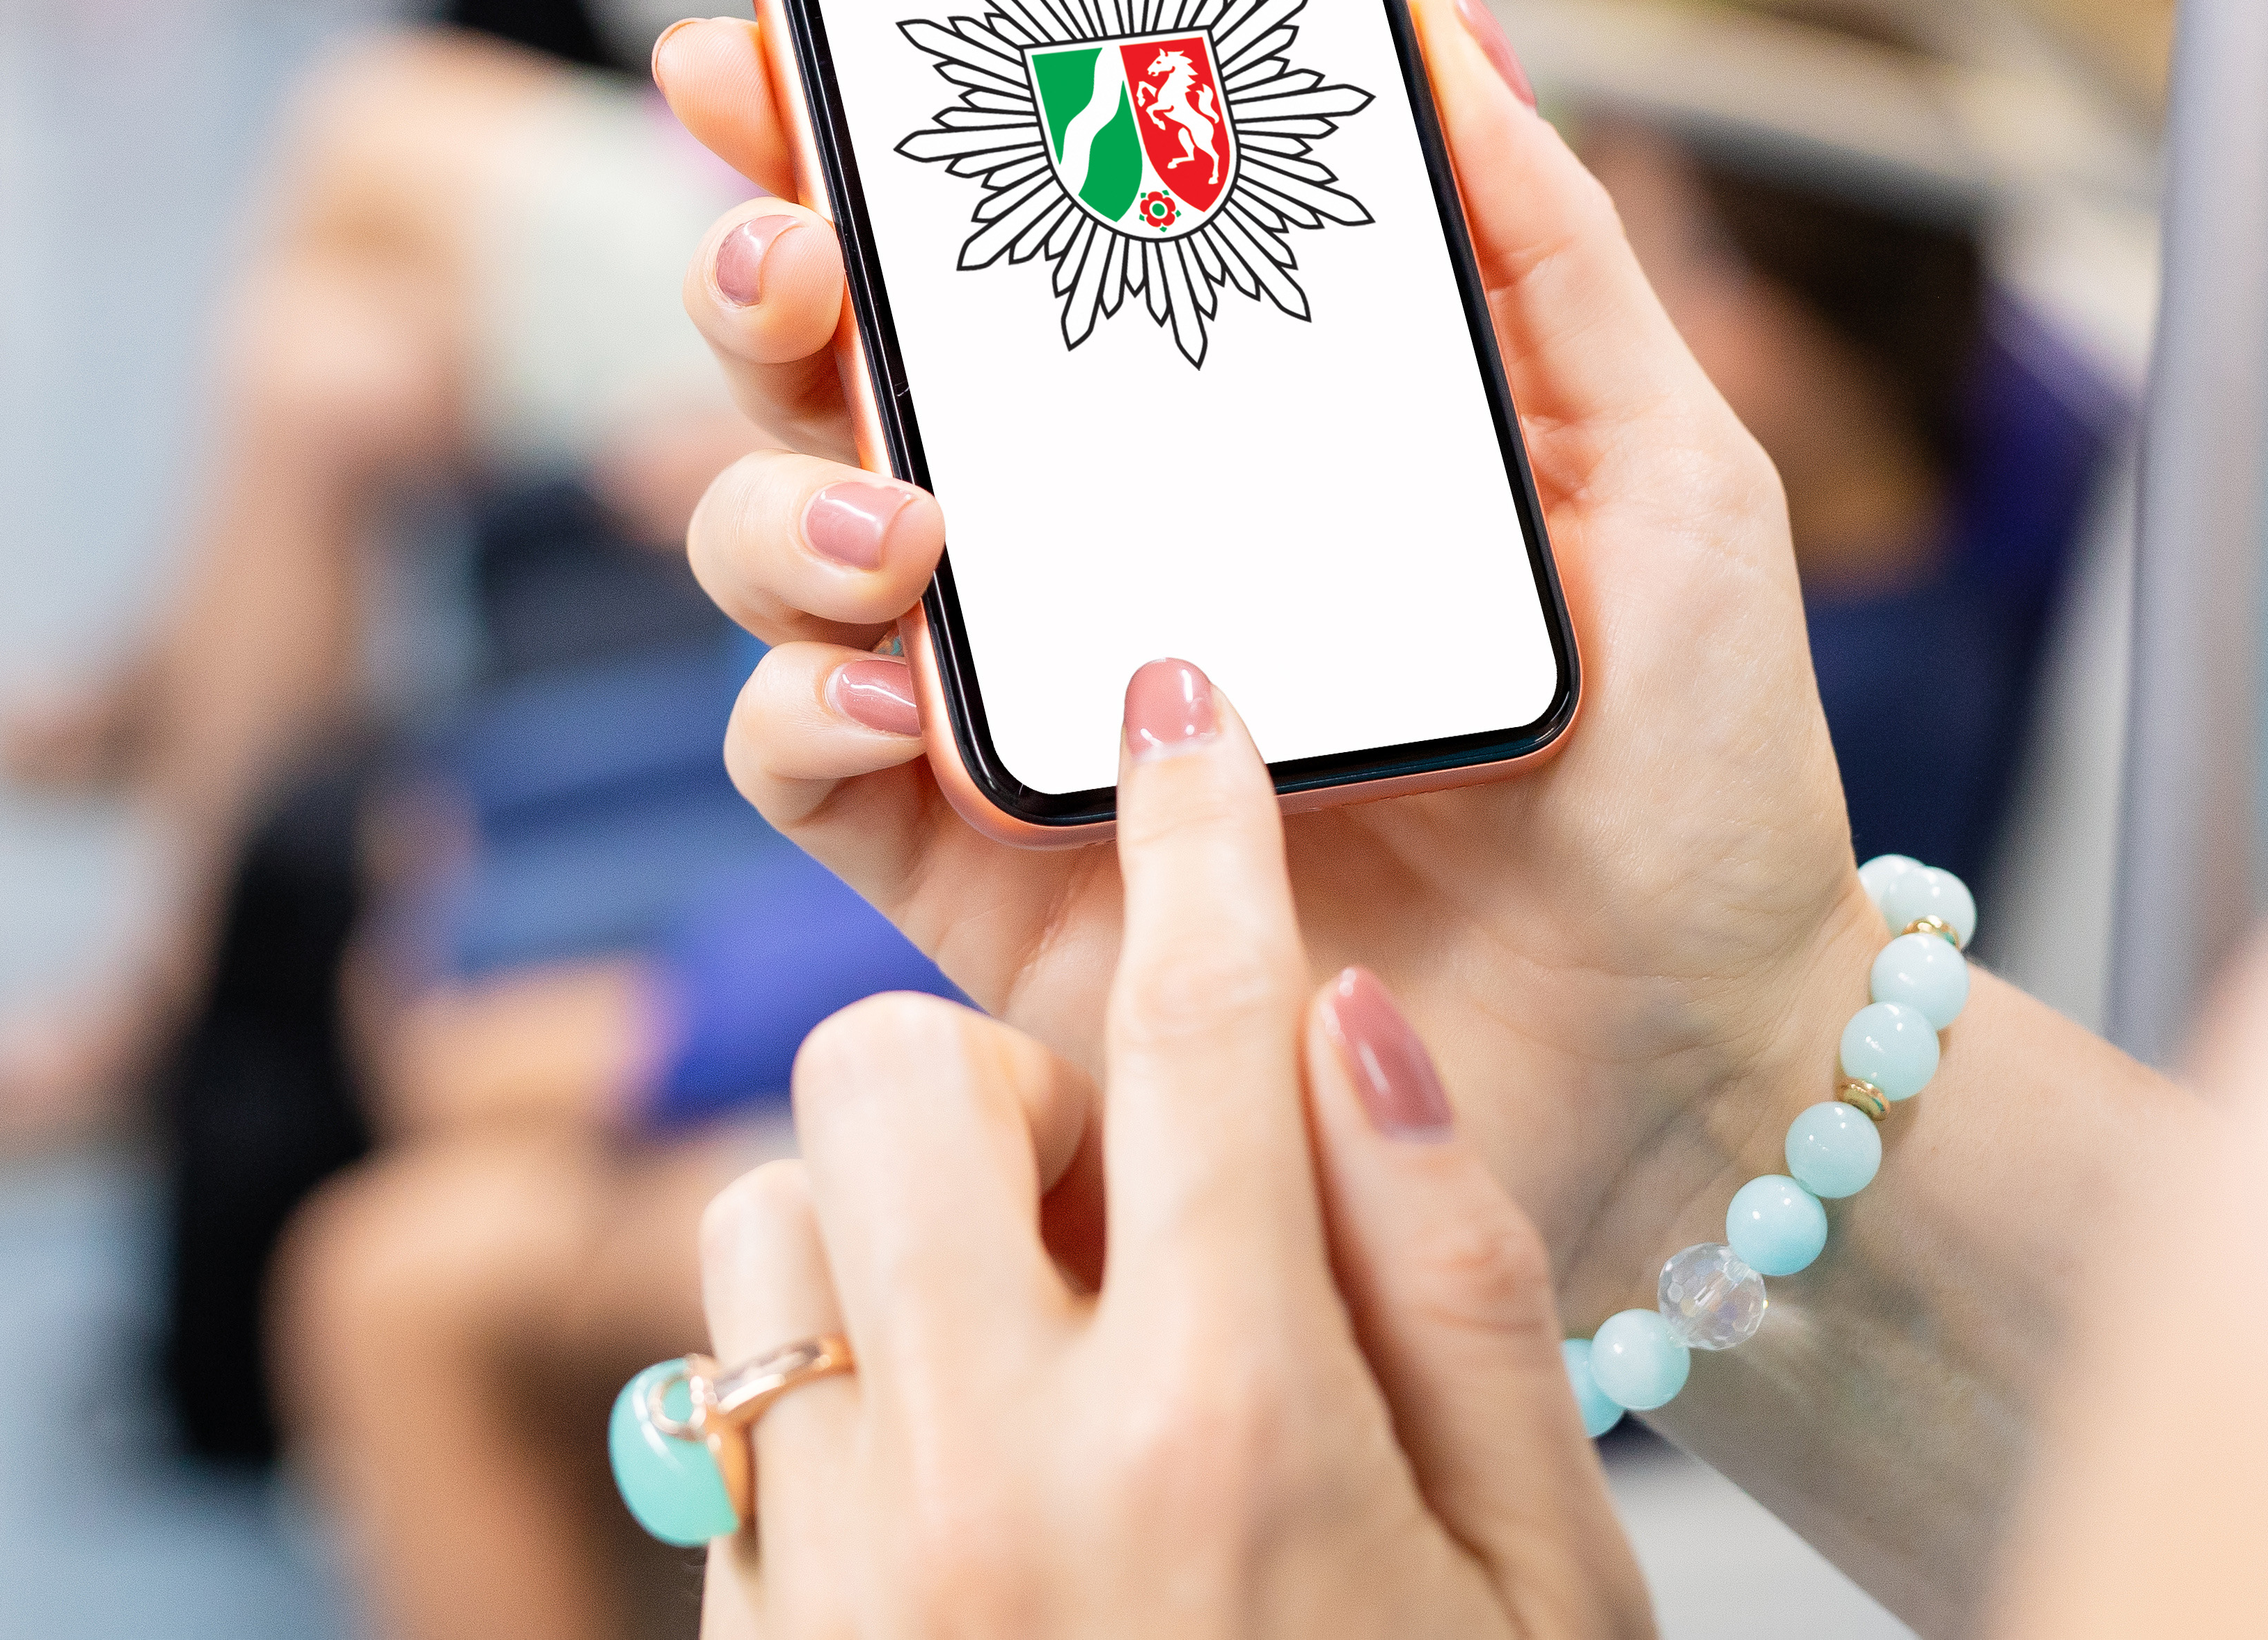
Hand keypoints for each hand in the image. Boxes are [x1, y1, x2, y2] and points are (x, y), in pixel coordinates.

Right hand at [656, 0, 1885, 1316]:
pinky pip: (799, 760)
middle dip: (763, 272)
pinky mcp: (979, 874)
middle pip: (831, 366)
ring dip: (773, 502)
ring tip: (899, 526)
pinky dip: (801, 703)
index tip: (773, 32)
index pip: (987, 238)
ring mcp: (1009, 700)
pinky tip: (904, 688)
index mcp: (1196, 420)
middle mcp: (1067, 538)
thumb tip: (1437, 15)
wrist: (1693, 1045)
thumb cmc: (1688, 758)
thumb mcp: (1664, 462)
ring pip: (775, 549)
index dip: (849, 127)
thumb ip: (1545, 244)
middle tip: (795, 250)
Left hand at [692, 659, 1650, 1639]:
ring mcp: (838, 1571)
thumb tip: (1357, 1017)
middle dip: (980, 1070)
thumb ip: (1459, 1282)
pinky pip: (722, 1407)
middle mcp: (992, 1482)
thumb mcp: (1545, 1573)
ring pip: (767, 1213)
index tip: (1181, 712)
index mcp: (1228, 1432)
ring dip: (888, 1239)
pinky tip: (962, 1487)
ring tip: (1023, 1352)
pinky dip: (833, 1398)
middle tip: (1095, 1181)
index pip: (1194, 1029)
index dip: (1197, 835)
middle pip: (887, 1066)